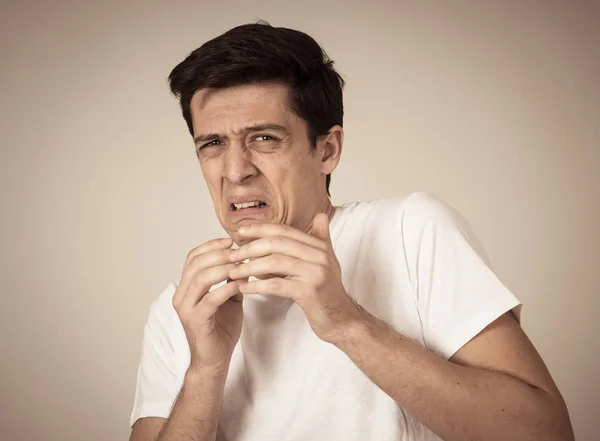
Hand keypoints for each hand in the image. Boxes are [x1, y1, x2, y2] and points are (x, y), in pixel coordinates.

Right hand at [172, 238, 247, 372]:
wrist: (214, 360)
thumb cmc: (221, 329)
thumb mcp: (229, 298)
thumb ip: (232, 280)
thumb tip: (244, 259)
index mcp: (186, 287)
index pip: (193, 257)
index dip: (211, 245)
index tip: (231, 240)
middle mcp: (181, 295)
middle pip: (196, 263)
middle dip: (219, 254)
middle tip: (239, 250)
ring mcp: (186, 308)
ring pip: (200, 278)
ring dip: (223, 268)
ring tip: (242, 265)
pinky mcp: (196, 320)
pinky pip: (210, 298)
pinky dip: (227, 288)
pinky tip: (242, 285)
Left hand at [227, 213, 362, 342]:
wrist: (342, 320)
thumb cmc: (328, 292)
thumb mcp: (327, 261)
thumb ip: (321, 239)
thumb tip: (320, 216)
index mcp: (320, 246)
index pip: (285, 231)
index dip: (261, 229)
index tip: (240, 232)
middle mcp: (320, 256)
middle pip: (277, 243)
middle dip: (251, 247)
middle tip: (232, 255)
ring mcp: (316, 273)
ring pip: (275, 262)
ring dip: (250, 266)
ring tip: (233, 272)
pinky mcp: (309, 291)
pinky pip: (277, 285)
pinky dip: (257, 285)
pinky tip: (244, 288)